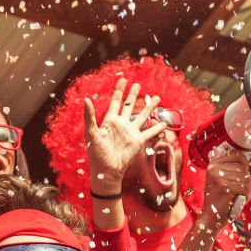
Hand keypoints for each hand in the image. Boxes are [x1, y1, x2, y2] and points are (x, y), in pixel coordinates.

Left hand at [83, 77, 166, 195]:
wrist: (107, 171)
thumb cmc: (96, 154)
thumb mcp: (91, 133)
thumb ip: (90, 117)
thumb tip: (86, 99)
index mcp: (110, 121)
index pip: (115, 102)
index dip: (119, 91)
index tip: (123, 80)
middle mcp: (121, 124)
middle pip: (129, 106)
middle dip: (133, 95)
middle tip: (137, 84)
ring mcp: (131, 132)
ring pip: (142, 116)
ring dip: (149, 107)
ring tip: (156, 97)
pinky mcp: (138, 141)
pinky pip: (150, 132)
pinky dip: (158, 128)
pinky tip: (165, 123)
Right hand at [202, 148, 250, 221]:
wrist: (211, 217)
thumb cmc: (221, 200)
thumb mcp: (229, 182)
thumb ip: (242, 172)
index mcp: (213, 165)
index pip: (238, 155)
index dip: (244, 164)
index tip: (239, 175)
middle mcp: (214, 169)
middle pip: (244, 166)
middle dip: (245, 179)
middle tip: (234, 190)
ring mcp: (219, 177)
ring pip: (246, 178)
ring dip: (245, 189)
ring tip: (234, 195)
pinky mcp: (225, 187)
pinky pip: (245, 188)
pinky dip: (244, 196)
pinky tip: (235, 200)